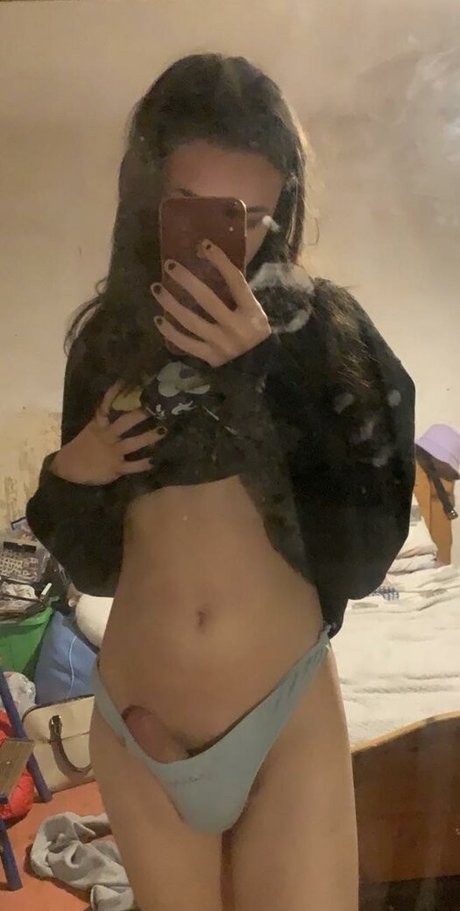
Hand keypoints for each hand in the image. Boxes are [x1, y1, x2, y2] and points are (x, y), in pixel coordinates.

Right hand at [51, 382, 166, 484]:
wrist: (67, 469)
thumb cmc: (82, 448)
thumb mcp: (90, 430)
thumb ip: (104, 421)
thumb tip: (121, 407)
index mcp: (99, 426)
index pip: (106, 406)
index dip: (114, 394)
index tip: (126, 382)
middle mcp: (107, 436)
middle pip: (125, 423)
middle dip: (141, 415)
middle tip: (157, 408)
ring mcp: (112, 452)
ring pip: (133, 443)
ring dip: (148, 437)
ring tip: (163, 430)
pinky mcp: (115, 468)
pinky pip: (132, 466)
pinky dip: (144, 464)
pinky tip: (155, 461)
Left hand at [151, 240, 270, 366]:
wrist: (257, 366)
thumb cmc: (252, 331)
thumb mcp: (254, 309)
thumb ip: (238, 289)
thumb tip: (214, 258)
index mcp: (252, 312)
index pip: (235, 281)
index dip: (220, 261)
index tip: (204, 244)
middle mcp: (237, 328)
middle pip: (207, 299)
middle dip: (186, 279)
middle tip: (169, 265)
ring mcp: (222, 345)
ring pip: (190, 321)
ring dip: (171, 303)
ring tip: (157, 288)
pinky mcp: (210, 358)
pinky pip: (185, 343)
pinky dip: (169, 331)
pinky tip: (158, 318)